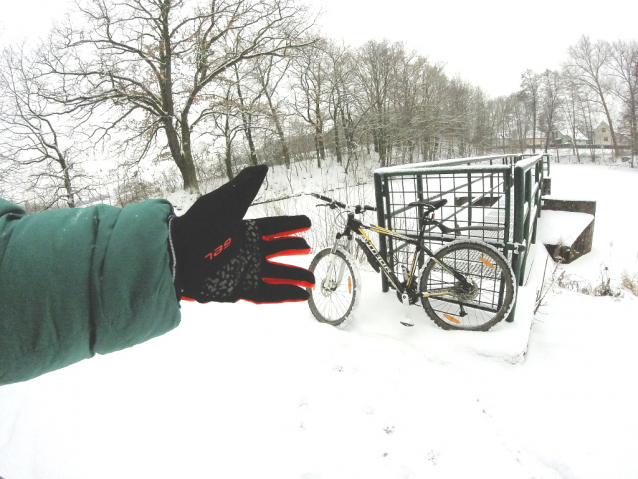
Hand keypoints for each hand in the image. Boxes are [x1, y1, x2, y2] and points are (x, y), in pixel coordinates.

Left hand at [169, 165, 314, 303]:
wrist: (178, 255)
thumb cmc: (199, 226)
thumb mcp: (224, 202)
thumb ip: (244, 187)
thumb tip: (263, 167)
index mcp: (243, 230)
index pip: (273, 227)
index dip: (290, 226)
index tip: (307, 223)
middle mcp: (246, 250)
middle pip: (277, 250)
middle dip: (293, 249)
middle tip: (309, 249)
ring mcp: (243, 271)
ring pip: (275, 274)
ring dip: (294, 277)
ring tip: (311, 281)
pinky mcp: (238, 290)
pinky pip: (266, 293)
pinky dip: (284, 295)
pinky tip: (299, 296)